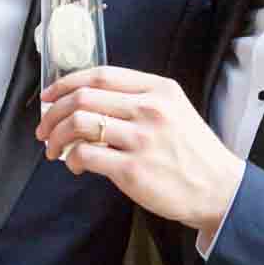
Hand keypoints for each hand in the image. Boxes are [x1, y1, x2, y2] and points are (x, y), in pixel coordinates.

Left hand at [37, 66, 243, 236]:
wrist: (219, 189)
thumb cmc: (193, 153)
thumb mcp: (175, 111)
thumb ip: (138, 101)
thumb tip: (88, 104)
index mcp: (159, 89)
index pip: (101, 75)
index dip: (67, 83)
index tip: (49, 96)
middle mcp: (150, 109)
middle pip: (83, 97)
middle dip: (53, 113)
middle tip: (44, 129)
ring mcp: (141, 139)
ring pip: (79, 124)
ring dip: (57, 137)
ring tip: (55, 150)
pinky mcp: (132, 169)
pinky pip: (85, 155)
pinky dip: (71, 160)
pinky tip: (75, 166)